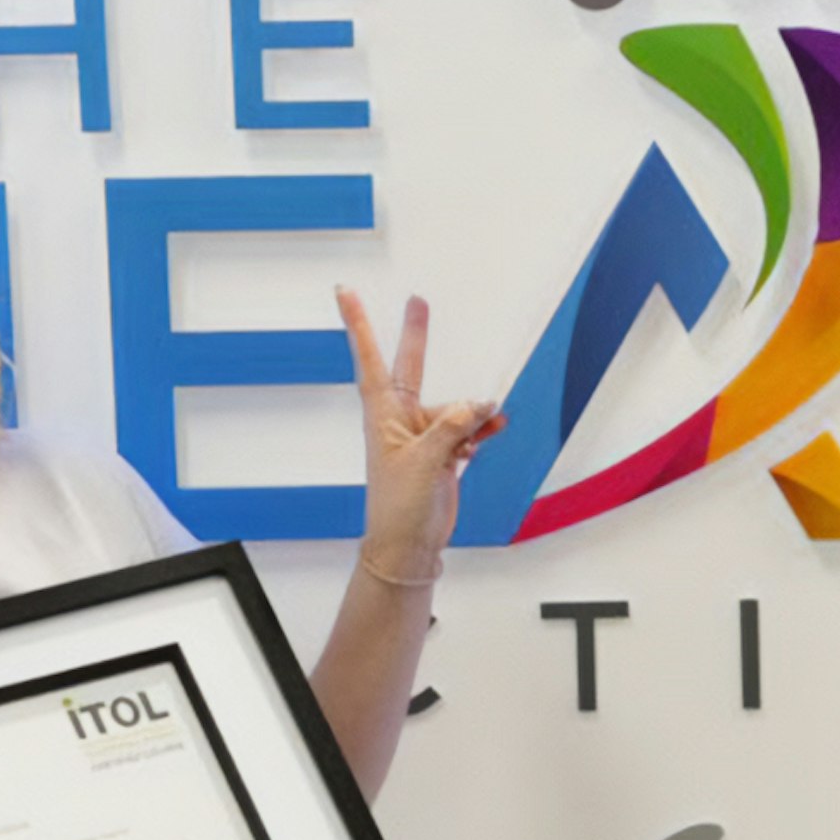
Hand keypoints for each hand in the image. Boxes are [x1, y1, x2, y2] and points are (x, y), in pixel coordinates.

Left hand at [338, 288, 506, 584]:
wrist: (409, 547)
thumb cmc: (399, 507)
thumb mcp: (425, 461)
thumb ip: (452, 426)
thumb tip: (478, 404)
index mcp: (383, 415)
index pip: (370, 359)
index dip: (358, 324)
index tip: (344, 292)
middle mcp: (401, 419)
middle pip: (411, 367)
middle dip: (417, 336)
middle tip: (419, 301)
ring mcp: (423, 436)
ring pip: (454, 407)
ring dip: (473, 412)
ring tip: (489, 421)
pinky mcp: (442, 454)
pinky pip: (467, 430)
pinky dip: (482, 429)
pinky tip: (494, 429)